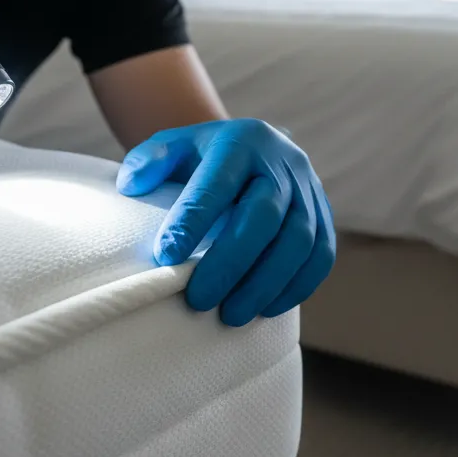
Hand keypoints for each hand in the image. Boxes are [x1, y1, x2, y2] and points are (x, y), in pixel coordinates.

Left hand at [117, 118, 335, 326]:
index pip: (218, 183)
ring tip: (231, 315)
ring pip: (299, 240)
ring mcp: (309, 189)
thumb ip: (148, 162)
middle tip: (200, 300)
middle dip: (232, 263)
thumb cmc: (201, 159)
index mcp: (241, 141)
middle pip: (265, 215)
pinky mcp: (324, 215)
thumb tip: (133, 185)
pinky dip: (296, 286)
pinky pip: (321, 255)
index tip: (166, 257)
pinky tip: (266, 309)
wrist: (249, 150)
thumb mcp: (170, 147)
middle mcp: (282, 162)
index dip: (193, 220)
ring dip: (266, 283)